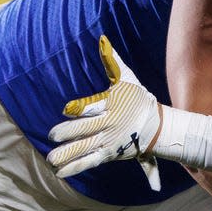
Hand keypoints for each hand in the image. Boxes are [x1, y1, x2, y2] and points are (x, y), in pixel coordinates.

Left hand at [47, 35, 161, 189]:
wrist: (160, 127)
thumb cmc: (138, 99)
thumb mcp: (126, 79)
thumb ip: (111, 61)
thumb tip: (102, 39)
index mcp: (111, 107)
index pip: (93, 107)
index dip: (79, 108)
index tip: (66, 109)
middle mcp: (108, 126)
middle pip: (86, 130)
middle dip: (69, 133)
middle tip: (52, 136)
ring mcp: (108, 142)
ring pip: (85, 149)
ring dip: (68, 155)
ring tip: (51, 159)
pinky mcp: (108, 154)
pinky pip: (89, 161)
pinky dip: (75, 167)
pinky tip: (59, 171)